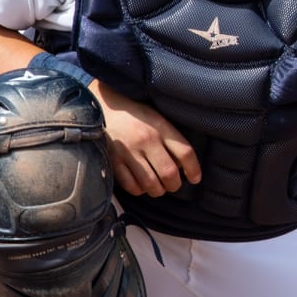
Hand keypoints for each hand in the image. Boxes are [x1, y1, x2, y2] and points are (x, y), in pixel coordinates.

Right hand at [90, 82, 200, 196]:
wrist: (101, 106)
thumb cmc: (133, 114)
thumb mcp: (155, 118)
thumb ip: (170, 138)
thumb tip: (182, 166)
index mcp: (160, 126)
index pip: (185, 152)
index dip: (194, 169)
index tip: (195, 178)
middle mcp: (146, 139)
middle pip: (169, 173)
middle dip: (175, 185)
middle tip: (174, 185)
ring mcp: (128, 151)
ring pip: (151, 183)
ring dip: (157, 190)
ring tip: (158, 187)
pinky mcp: (112, 160)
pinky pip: (131, 185)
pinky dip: (139, 190)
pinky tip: (141, 185)